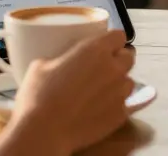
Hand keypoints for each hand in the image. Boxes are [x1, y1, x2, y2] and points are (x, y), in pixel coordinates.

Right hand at [0, 30, 134, 155]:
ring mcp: (120, 93)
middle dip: (118, 60)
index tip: (104, 46)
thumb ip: (60, 58)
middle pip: (129, 57)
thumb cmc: (39, 95)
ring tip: (100, 91)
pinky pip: (125, 104)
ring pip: (129, 82)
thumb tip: (60, 62)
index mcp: (96, 49)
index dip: (111, 40)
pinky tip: (99, 109)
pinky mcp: (120, 115)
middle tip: (102, 68)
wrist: (44, 132)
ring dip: (118, 83)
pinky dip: (115, 105)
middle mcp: (114, 68)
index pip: (118, 36)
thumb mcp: (41, 65)